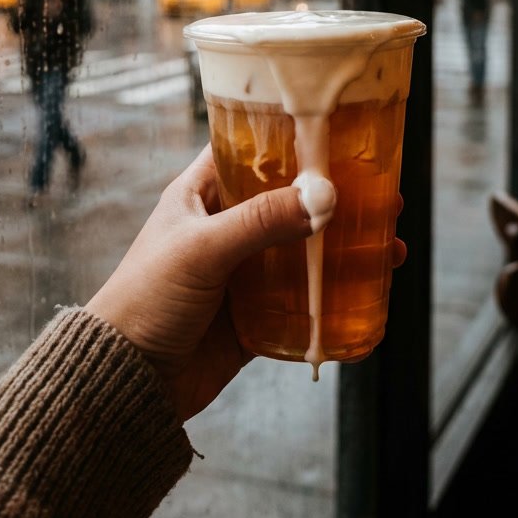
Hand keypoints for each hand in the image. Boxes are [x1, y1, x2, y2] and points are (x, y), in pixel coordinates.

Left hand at [86, 144, 405, 421]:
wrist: (126, 383)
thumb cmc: (145, 301)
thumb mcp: (201, 250)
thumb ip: (260, 222)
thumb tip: (322, 197)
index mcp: (201, 195)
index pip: (250, 150)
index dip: (292, 140)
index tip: (339, 134)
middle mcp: (225, 227)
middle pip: (292, 200)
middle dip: (337, 197)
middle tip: (384, 193)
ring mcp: (243, 272)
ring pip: (306, 249)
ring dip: (347, 246)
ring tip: (390, 242)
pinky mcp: (256, 315)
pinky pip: (306, 299)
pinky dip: (337, 293)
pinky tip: (371, 286)